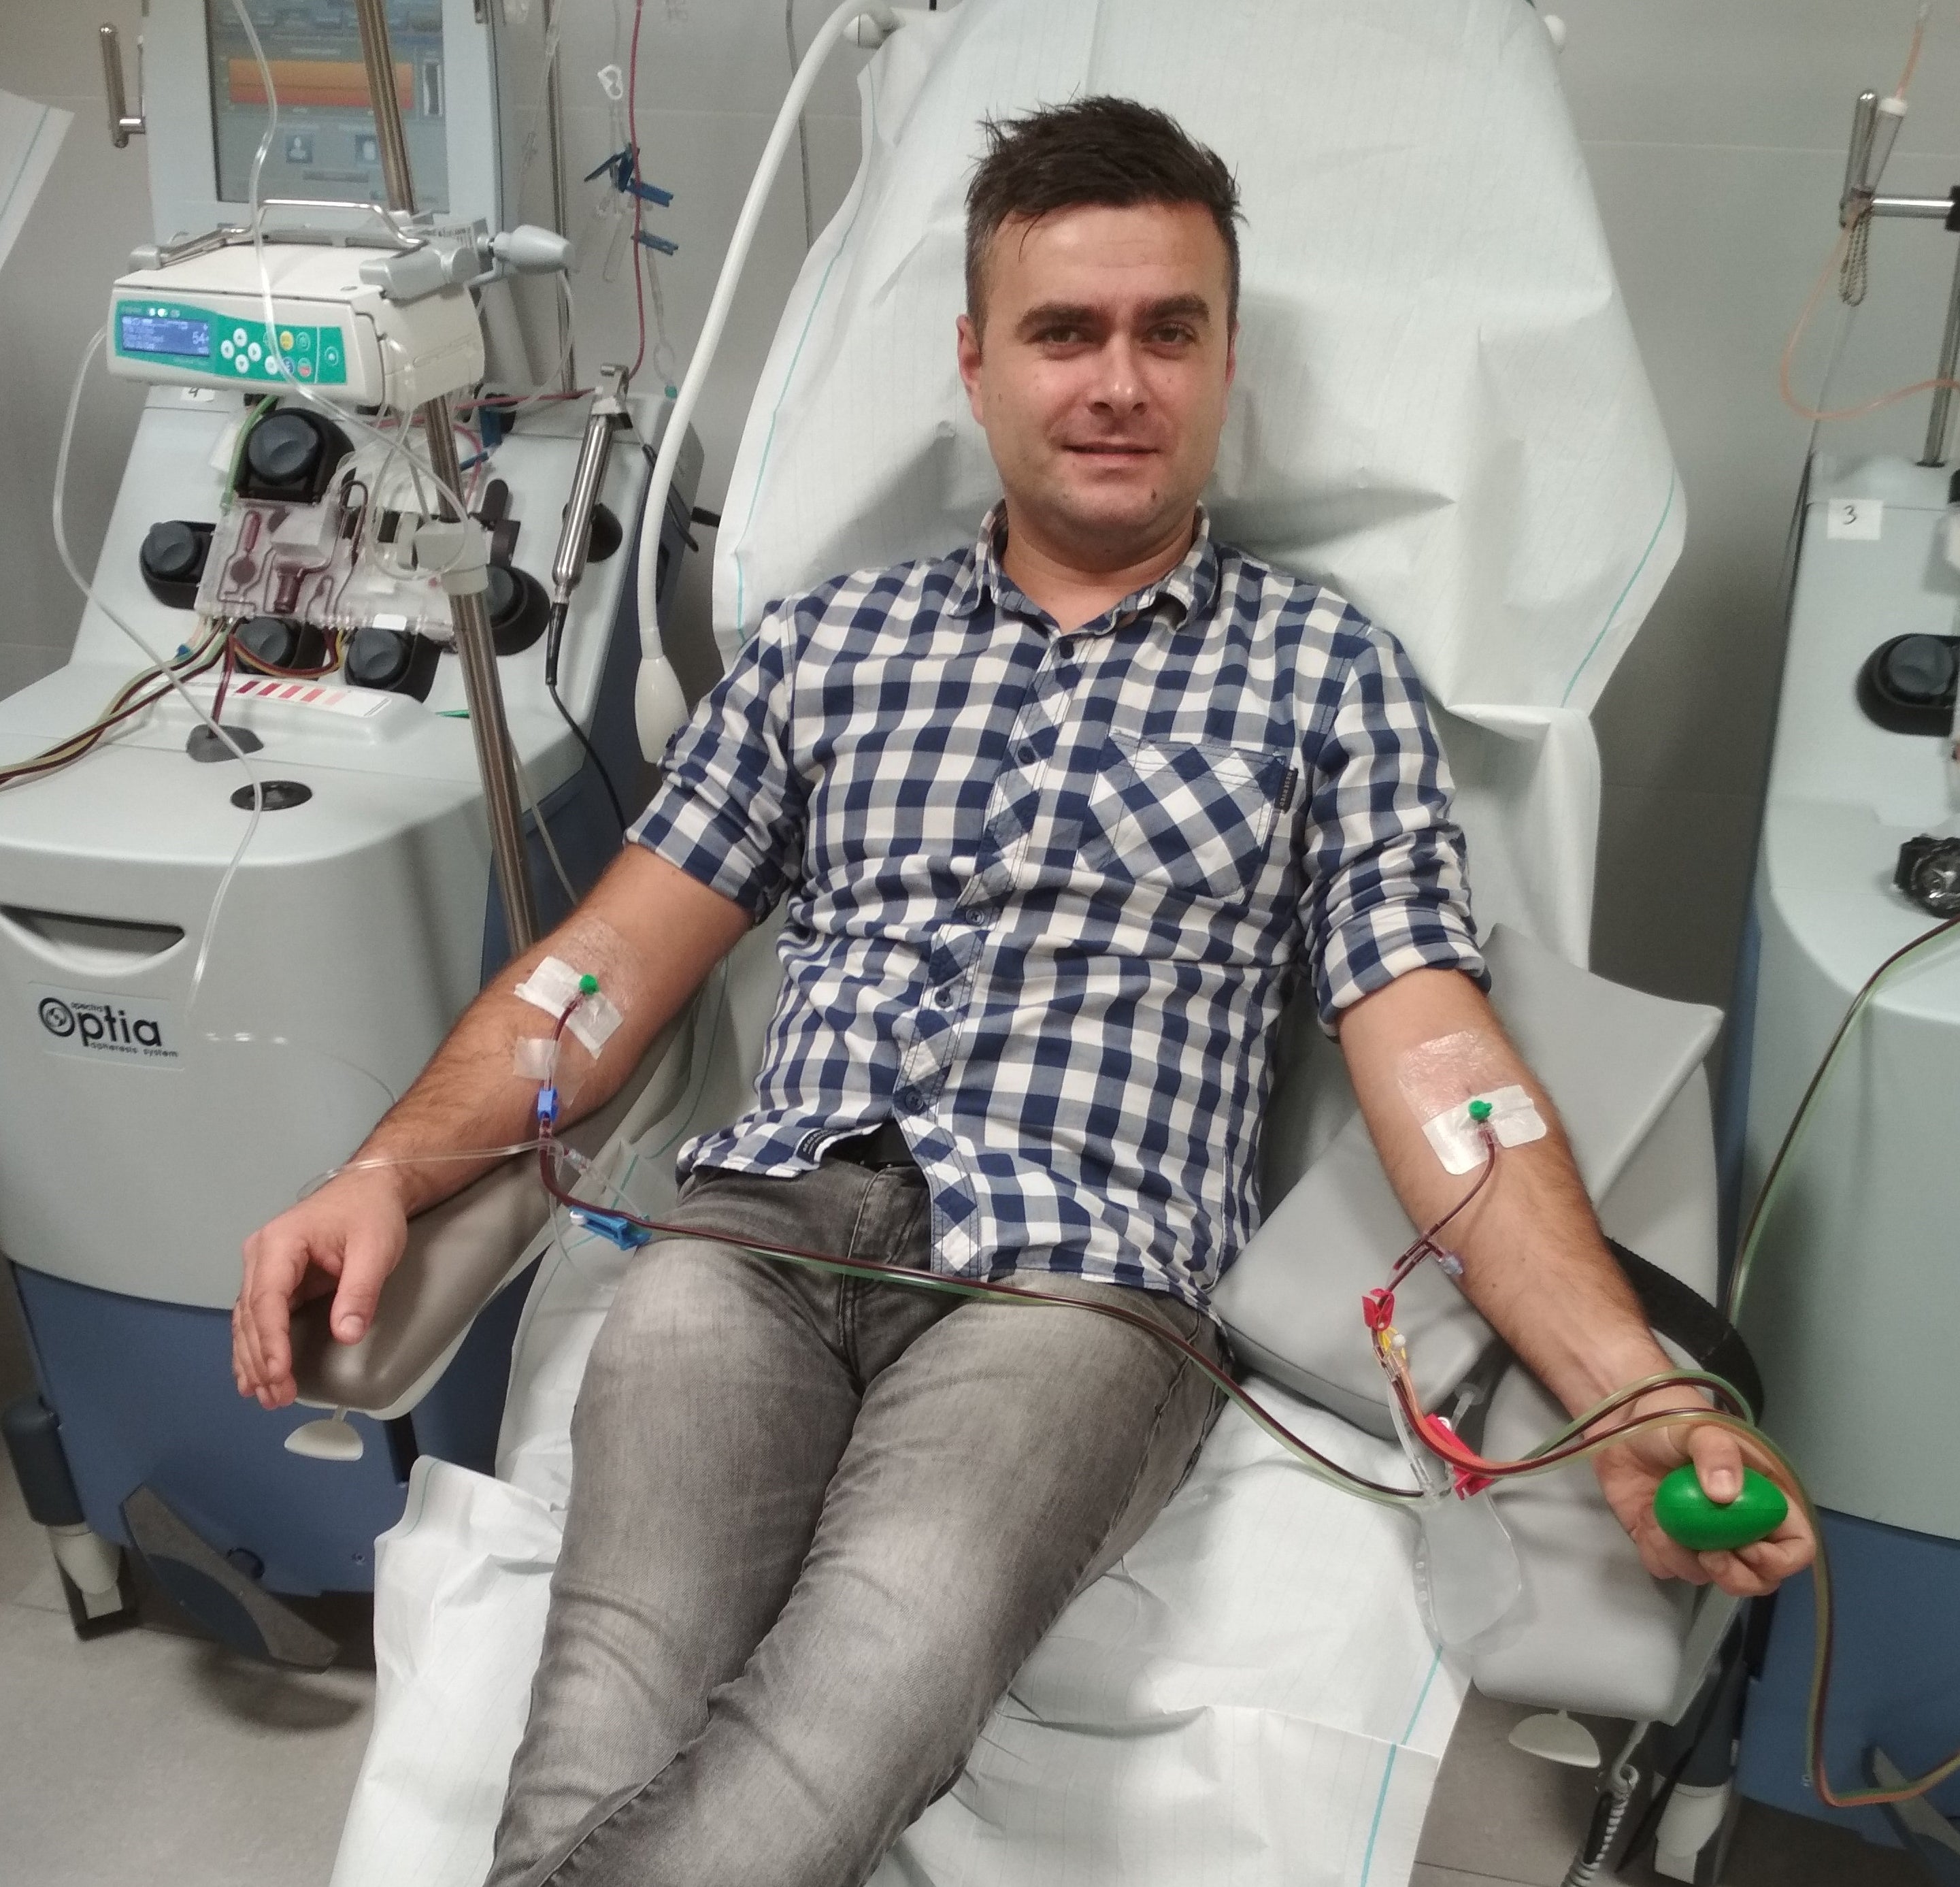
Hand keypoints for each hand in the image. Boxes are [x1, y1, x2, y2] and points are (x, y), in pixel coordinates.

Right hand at [233, 1169, 408, 1409]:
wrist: (371, 1188)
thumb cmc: (371, 1213)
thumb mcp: (375, 1249)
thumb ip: (359, 1291)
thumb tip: (346, 1334)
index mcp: (279, 1244)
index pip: (267, 1300)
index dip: (271, 1342)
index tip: (279, 1374)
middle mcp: (260, 1256)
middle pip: (251, 1316)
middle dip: (261, 1360)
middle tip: (276, 1397)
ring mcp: (263, 1268)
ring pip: (247, 1322)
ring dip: (253, 1360)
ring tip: (265, 1397)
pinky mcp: (274, 1279)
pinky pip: (258, 1318)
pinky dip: (256, 1347)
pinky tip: (255, 1376)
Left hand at [1591, 1393, 1813, 1597]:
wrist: (1621, 1419)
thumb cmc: (1671, 1418)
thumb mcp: (1700, 1427)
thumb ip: (1717, 1452)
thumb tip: (1726, 1495)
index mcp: (1763, 1498)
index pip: (1796, 1544)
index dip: (1780, 1559)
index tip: (1749, 1550)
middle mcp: (1737, 1524)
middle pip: (1758, 1577)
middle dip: (1736, 1577)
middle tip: (1709, 1556)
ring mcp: (1701, 1537)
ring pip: (1708, 1577)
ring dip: (1685, 1558)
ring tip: (1663, 1520)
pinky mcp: (1663, 1541)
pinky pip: (1667, 1566)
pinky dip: (1656, 1552)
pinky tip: (1646, 1519)